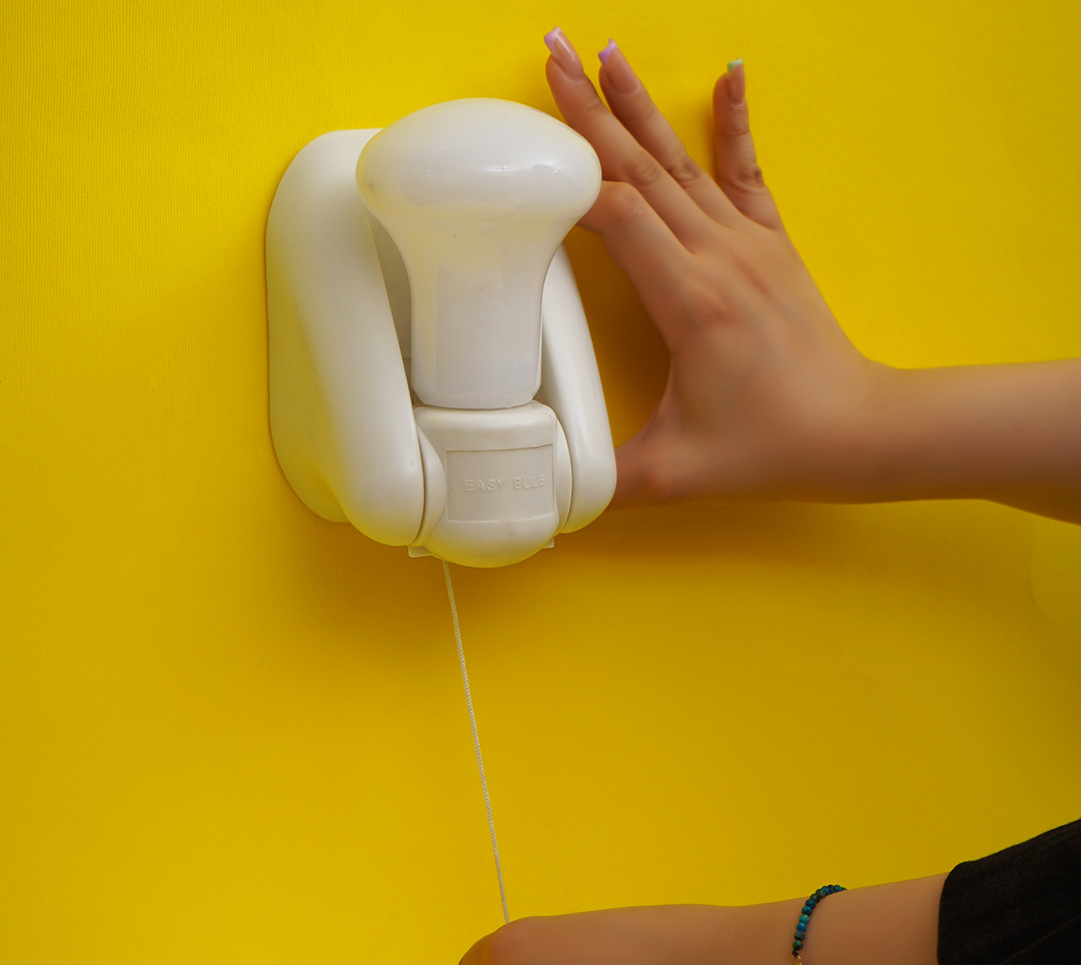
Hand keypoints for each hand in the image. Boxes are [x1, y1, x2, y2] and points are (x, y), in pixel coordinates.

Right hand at [544, 31, 882, 506]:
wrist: (860, 430)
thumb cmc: (774, 447)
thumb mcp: (678, 475)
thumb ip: (604, 480)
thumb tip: (547, 490)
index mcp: (690, 301)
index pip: (618, 217)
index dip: (568, 179)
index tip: (526, 148)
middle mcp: (719, 256)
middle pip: (640, 168)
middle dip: (588, 111)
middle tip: (549, 56)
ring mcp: (748, 244)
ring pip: (680, 161)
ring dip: (638, 106)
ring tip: (601, 52)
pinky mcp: (770, 246)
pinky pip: (746, 172)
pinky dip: (733, 123)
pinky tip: (730, 74)